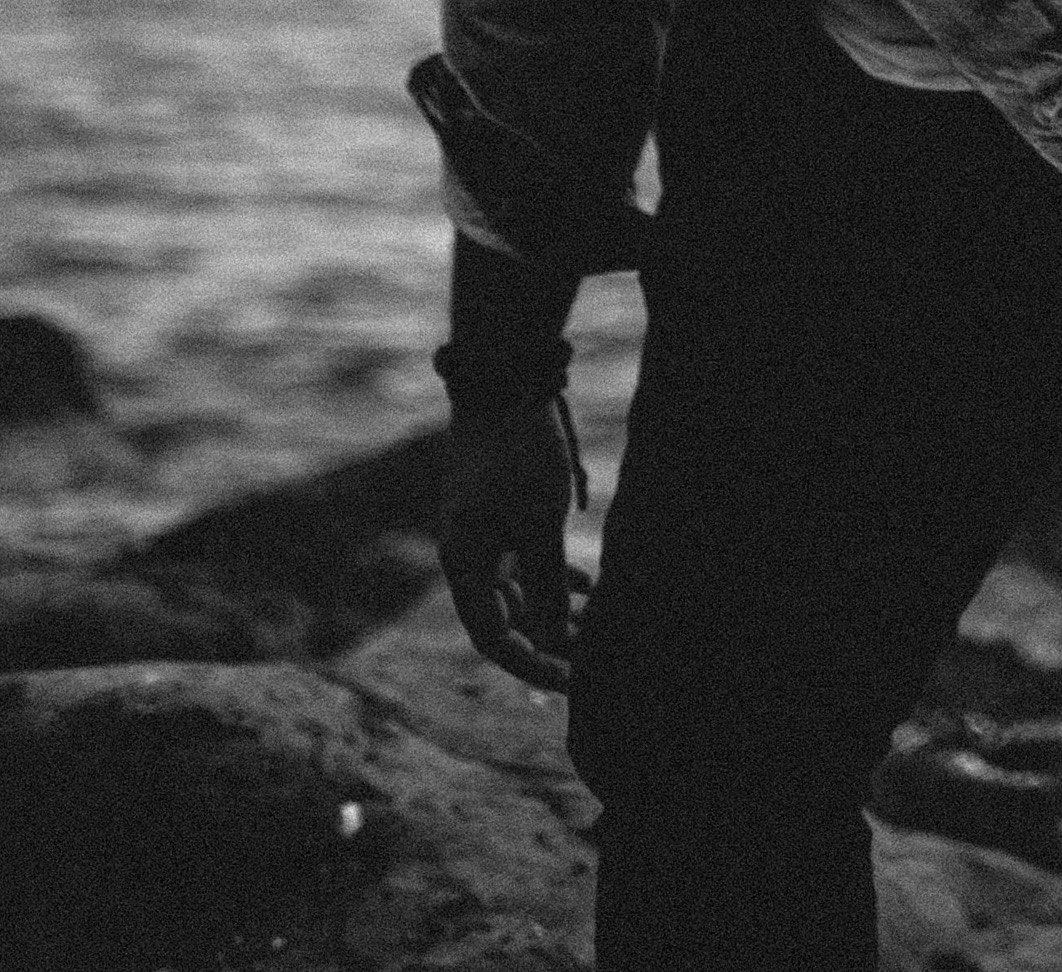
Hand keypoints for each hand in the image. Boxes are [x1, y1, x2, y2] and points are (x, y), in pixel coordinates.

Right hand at [439, 392, 582, 693]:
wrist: (502, 380)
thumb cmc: (518, 455)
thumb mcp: (540, 525)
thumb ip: (546, 586)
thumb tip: (554, 644)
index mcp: (463, 566)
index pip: (494, 639)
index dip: (532, 665)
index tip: (574, 681)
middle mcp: (465, 556)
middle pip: (505, 619)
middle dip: (548, 641)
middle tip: (593, 662)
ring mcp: (479, 534)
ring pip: (517, 590)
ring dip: (553, 609)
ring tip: (598, 625)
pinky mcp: (495, 513)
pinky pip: (521, 561)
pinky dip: (550, 576)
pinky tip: (587, 584)